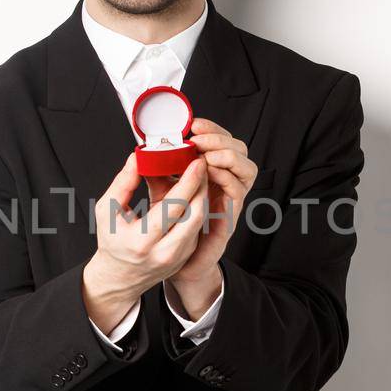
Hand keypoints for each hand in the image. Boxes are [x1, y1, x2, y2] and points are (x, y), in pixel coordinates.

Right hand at [83, 151, 209, 333]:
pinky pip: (198, 227)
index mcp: (142, 241)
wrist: (119, 276)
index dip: (188, 182)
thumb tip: (138, 157)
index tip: (196, 162)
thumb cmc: (112, 242)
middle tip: (201, 164)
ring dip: (202, 195)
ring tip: (198, 175)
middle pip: (195, 214)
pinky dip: (198, 207)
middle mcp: (165, 252)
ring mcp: (179, 256)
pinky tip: (193, 192)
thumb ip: (122, 183)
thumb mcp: (106, 211)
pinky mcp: (187, 255)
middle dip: (202, 185)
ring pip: (201, 220)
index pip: (173, 207)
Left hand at [156, 118, 258, 318]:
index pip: (221, 142)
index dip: (212, 130)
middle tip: (199, 136)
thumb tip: (143, 152)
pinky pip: (239, 190)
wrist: (179, 266)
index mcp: (211, 175)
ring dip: (227, 154)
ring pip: (246, 167)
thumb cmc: (172, 232)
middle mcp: (225, 184)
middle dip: (219, 137)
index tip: (193, 124)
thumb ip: (158, 175)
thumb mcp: (161, 197)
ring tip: (205, 153)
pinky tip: (210, 171)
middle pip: (239, 149)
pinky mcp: (231, 215)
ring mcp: (231, 199)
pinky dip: (227, 176)